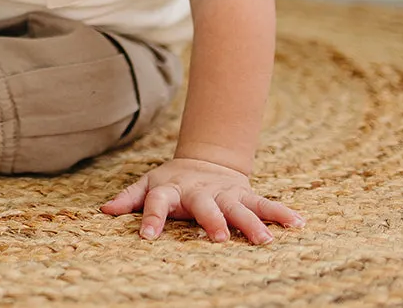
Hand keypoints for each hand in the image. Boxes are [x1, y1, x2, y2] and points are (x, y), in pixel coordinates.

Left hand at [101, 158, 304, 243]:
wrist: (205, 161)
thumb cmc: (172, 182)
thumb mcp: (148, 185)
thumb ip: (129, 198)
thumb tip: (104, 210)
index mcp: (171, 190)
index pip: (157, 202)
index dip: (151, 218)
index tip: (146, 236)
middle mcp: (200, 192)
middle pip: (205, 206)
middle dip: (212, 221)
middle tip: (220, 238)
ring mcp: (225, 192)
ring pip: (239, 207)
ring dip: (252, 222)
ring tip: (264, 241)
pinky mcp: (245, 193)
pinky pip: (265, 203)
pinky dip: (281, 212)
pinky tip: (298, 223)